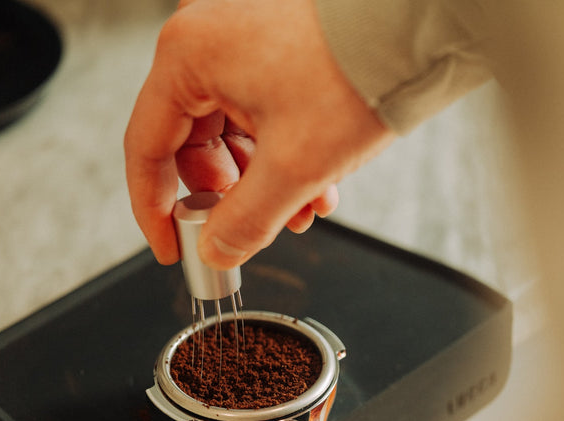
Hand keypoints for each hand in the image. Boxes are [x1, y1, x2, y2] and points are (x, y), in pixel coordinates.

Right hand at [124, 0, 394, 266]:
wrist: (417, 27)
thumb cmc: (356, 72)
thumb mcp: (294, 166)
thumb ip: (245, 219)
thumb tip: (217, 251)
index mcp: (189, 55)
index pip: (146, 148)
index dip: (155, 211)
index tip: (174, 249)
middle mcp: (208, 40)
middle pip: (193, 143)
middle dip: (229, 197)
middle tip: (252, 230)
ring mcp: (243, 39)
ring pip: (234, 133)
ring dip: (265, 181)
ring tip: (304, 210)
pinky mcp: (277, 47)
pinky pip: (262, 113)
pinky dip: (284, 153)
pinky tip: (320, 185)